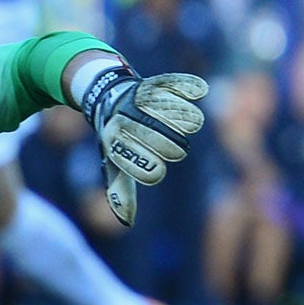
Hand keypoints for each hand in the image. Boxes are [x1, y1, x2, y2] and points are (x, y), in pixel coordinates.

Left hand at [79, 66, 207, 225]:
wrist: (106, 93)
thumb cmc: (115, 136)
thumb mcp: (112, 162)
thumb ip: (121, 189)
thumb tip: (126, 221)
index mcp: (116, 142)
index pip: (148, 168)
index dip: (153, 171)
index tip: (154, 169)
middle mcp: (127, 120)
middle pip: (168, 146)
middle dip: (173, 150)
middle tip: (174, 149)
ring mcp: (141, 101)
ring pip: (180, 117)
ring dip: (187, 123)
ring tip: (187, 124)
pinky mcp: (154, 83)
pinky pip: (180, 87)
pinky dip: (191, 89)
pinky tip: (197, 93)